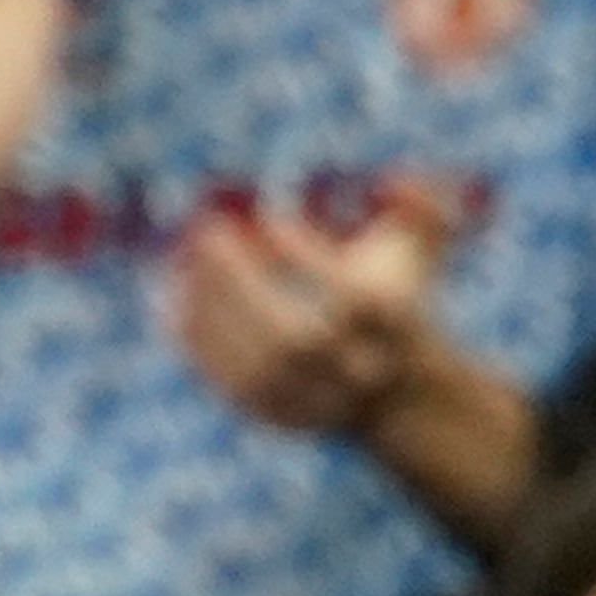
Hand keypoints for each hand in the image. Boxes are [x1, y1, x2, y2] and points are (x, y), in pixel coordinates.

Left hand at [171, 180, 447, 435]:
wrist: (391, 389)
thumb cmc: (391, 296)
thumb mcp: (415, 251)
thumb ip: (423, 210)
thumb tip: (405, 179)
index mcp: (393, 326)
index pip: (352, 296)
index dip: (308, 256)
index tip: (270, 219)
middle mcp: (356, 371)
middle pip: (297, 340)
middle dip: (246, 285)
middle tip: (208, 232)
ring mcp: (316, 400)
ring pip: (257, 364)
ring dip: (213, 306)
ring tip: (185, 255)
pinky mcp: (276, 416)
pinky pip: (229, 383)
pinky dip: (197, 339)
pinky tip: (172, 293)